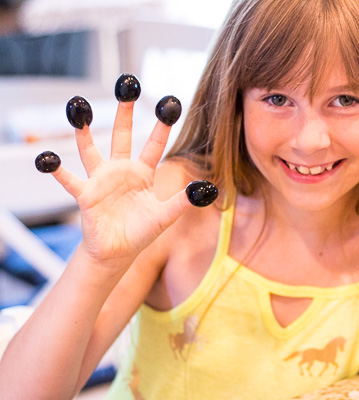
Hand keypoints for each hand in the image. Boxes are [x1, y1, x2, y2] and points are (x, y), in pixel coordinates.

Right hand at [40, 97, 193, 265]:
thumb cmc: (141, 231)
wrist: (117, 252)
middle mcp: (120, 170)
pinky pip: (69, 179)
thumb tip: (208, 189)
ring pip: (91, 149)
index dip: (162, 125)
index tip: (169, 102)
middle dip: (124, 111)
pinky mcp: (85, 195)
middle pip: (122, 135)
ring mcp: (101, 180)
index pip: (154, 144)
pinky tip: (47, 157)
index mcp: (142, 173)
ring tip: (79, 107)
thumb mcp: (166, 215)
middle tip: (125, 84)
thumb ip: (184, 201)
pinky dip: (57, 169)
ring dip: (84, 130)